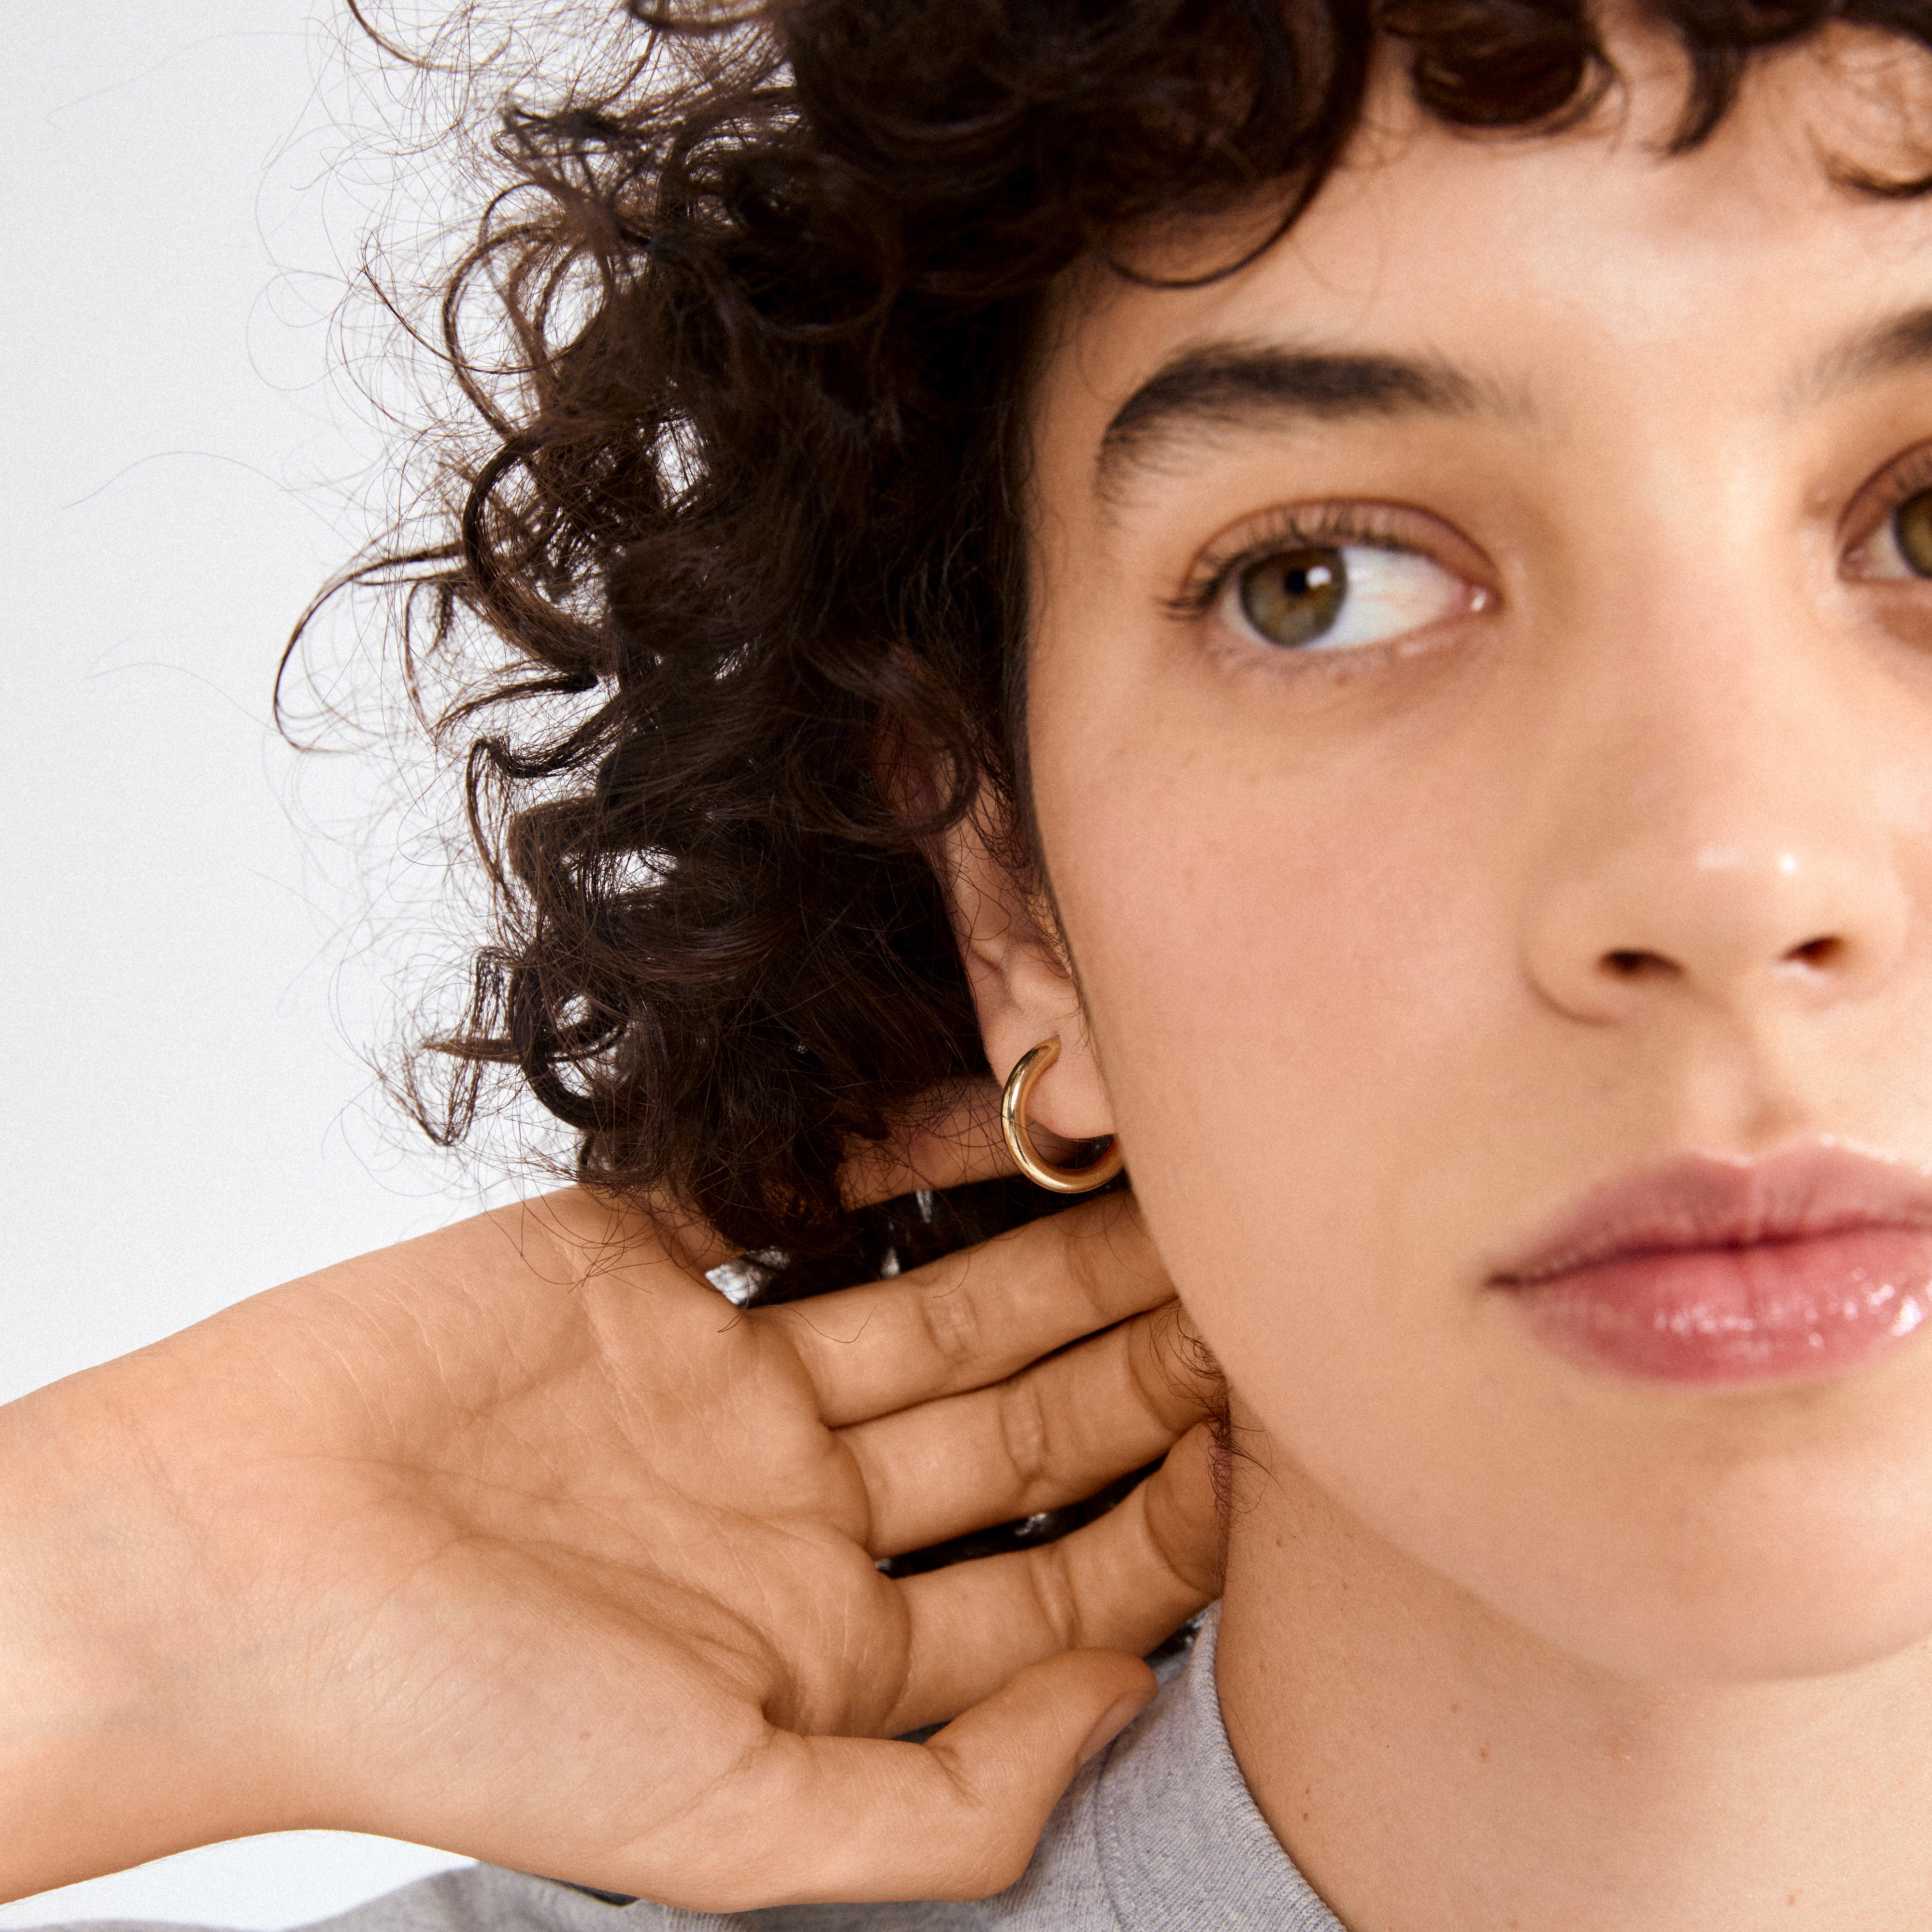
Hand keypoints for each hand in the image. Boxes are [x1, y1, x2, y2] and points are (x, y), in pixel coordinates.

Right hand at [0, 1092, 1221, 1909]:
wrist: (228, 1563)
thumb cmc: (452, 1714)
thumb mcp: (722, 1825)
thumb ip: (942, 1801)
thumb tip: (1119, 1710)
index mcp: (822, 1644)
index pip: (1048, 1582)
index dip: (1162, 1525)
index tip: (1255, 1447)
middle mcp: (791, 1509)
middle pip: (1013, 1427)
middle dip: (1135, 1368)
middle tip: (1252, 1294)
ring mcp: (724, 1381)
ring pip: (938, 1306)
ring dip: (1052, 1257)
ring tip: (1171, 1200)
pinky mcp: (649, 1266)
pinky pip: (807, 1199)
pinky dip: (901, 1159)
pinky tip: (1003, 1126)